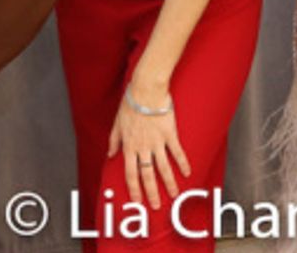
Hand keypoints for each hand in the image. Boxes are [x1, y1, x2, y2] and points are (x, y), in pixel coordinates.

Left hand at [107, 85, 191, 209]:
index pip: (130, 173)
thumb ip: (114, 140)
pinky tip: (187, 173)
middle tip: (155, 206)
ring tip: (174, 195)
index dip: (134, 188)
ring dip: (168, 183)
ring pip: (163, 167)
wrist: (146, 89)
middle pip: (147, 175)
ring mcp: (157, 141)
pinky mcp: (170, 134)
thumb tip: (110, 155)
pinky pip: (177, 152)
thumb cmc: (130, 103)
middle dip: (151, 192)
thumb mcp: (117, 122)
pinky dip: (182, 163)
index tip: (137, 200)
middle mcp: (143, 147)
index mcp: (129, 145)